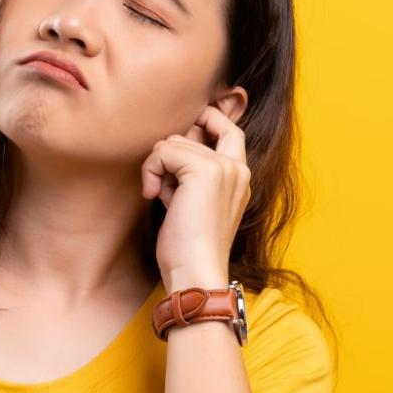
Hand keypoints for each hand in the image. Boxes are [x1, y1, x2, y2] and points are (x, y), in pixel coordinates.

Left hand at [142, 103, 250, 289]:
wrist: (196, 271)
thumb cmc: (189, 247)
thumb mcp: (195, 202)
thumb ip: (190, 173)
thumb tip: (168, 142)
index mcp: (240, 178)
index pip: (229, 129)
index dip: (206, 120)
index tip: (178, 142)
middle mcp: (237, 168)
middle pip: (191, 135)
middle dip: (169, 158)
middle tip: (166, 190)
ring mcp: (223, 167)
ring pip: (174, 142)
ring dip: (157, 166)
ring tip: (164, 197)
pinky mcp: (205, 170)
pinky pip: (164, 151)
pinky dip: (151, 170)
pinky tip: (153, 195)